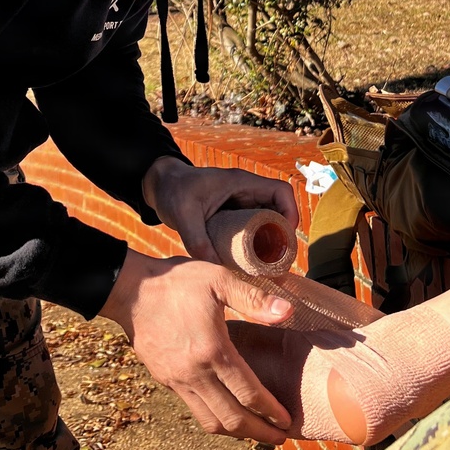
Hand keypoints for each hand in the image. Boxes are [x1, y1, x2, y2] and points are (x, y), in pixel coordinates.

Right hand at [100, 248, 293, 442]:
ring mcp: (176, 380)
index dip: (271, 411)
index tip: (287, 421)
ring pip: (209, 421)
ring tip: (254, 430)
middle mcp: (194, 373)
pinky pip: (193, 408)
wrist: (129, 289)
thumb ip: (253, 299)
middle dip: (259, 432)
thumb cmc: (177, 281)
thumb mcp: (218, 279)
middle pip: (231, 419)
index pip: (249, 394)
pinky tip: (224, 409)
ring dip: (235, 431)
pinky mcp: (164, 379)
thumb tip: (287, 312)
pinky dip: (214, 417)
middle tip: (278, 437)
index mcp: (213, 351)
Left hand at [142, 155, 297, 262]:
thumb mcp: (183, 214)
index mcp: (241, 183)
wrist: (159, 186)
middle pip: (278, 210)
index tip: (285, 237)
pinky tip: (250, 264)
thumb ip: (196, 239)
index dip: (290, 212)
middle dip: (281, 235)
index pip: (281, 191)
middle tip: (276, 262)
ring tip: (266, 267)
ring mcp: (240, 204)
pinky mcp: (232, 216)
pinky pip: (253, 229)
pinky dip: (256, 244)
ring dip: (270, 241)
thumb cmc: (172, 189)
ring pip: (267, 221)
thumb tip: (213, 267)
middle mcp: (245, 192)